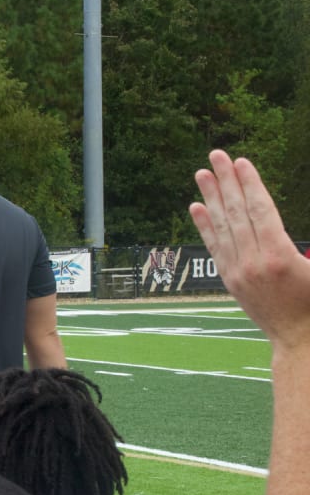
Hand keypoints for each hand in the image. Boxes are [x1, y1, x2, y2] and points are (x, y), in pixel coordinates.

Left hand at [189, 150, 309, 351]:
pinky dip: (204, 226)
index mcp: (280, 256)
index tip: (240, 162)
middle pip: (237, 213)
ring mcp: (238, 271)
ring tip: (201, 173)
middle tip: (215, 155)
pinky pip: (214, 247)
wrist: (300, 339)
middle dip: (226, 182)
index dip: (250, 184)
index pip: (260, 211)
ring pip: (222, 227)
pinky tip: (195, 207)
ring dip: (211, 198)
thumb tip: (280, 223)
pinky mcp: (229, 279)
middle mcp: (254, 261)